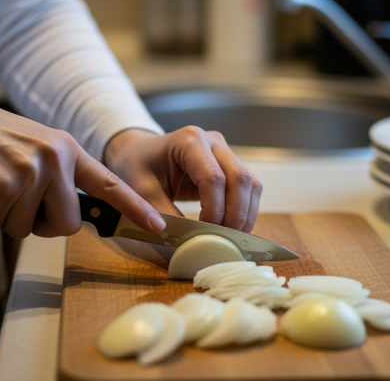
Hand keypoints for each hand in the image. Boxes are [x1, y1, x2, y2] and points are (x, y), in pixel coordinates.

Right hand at [0, 81, 165, 238]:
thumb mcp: (29, 148)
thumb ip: (53, 177)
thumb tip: (66, 219)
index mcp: (65, 147)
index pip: (109, 183)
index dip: (134, 208)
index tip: (158, 227)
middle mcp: (56, 156)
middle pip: (67, 224)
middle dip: (37, 223)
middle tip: (10, 198)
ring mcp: (33, 169)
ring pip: (29, 229)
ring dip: (3, 217)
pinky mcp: (6, 184)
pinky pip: (0, 225)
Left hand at [104, 127, 262, 232]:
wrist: (140, 152)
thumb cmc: (138, 167)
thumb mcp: (143, 191)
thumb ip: (163, 216)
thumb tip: (184, 248)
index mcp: (189, 141)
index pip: (214, 178)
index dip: (214, 210)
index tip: (203, 233)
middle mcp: (213, 141)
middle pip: (240, 178)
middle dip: (236, 215)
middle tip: (222, 240)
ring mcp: (225, 151)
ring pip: (251, 184)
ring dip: (245, 214)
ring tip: (229, 237)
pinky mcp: (230, 164)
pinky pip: (248, 188)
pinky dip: (245, 210)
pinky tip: (231, 228)